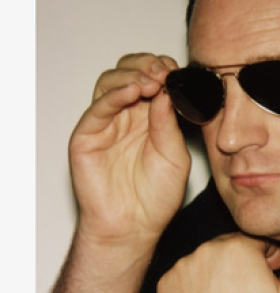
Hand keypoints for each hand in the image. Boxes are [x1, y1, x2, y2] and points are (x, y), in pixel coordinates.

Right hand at [69, 54, 190, 241]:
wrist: (134, 227)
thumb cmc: (155, 197)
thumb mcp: (174, 156)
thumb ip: (169, 123)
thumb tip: (167, 90)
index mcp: (150, 118)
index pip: (153, 79)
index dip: (164, 70)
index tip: (178, 72)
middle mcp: (127, 116)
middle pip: (130, 72)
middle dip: (148, 65)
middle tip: (164, 72)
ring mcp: (106, 124)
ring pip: (111, 82)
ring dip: (132, 75)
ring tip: (152, 82)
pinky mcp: (87, 135)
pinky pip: (98, 107)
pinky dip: (114, 94)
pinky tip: (133, 92)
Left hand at [157, 225, 279, 292]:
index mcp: (238, 246)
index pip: (256, 241)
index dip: (266, 261)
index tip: (266, 282)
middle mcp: (206, 250)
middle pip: (229, 248)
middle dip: (240, 264)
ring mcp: (182, 267)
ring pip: (206, 260)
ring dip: (216, 273)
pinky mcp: (165, 284)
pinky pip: (184, 276)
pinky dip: (194, 287)